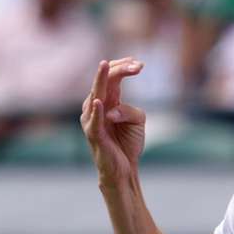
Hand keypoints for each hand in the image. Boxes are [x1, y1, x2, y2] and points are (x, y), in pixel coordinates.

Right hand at [81, 57, 145, 185]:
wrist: (124, 169)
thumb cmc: (128, 142)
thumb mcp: (137, 120)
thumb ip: (130, 110)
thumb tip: (113, 110)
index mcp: (107, 100)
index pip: (112, 77)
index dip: (124, 68)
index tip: (140, 64)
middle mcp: (95, 107)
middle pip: (104, 81)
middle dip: (119, 69)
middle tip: (136, 64)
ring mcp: (92, 120)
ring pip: (95, 94)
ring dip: (102, 80)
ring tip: (105, 65)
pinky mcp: (95, 135)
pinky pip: (94, 121)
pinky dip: (96, 111)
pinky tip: (99, 101)